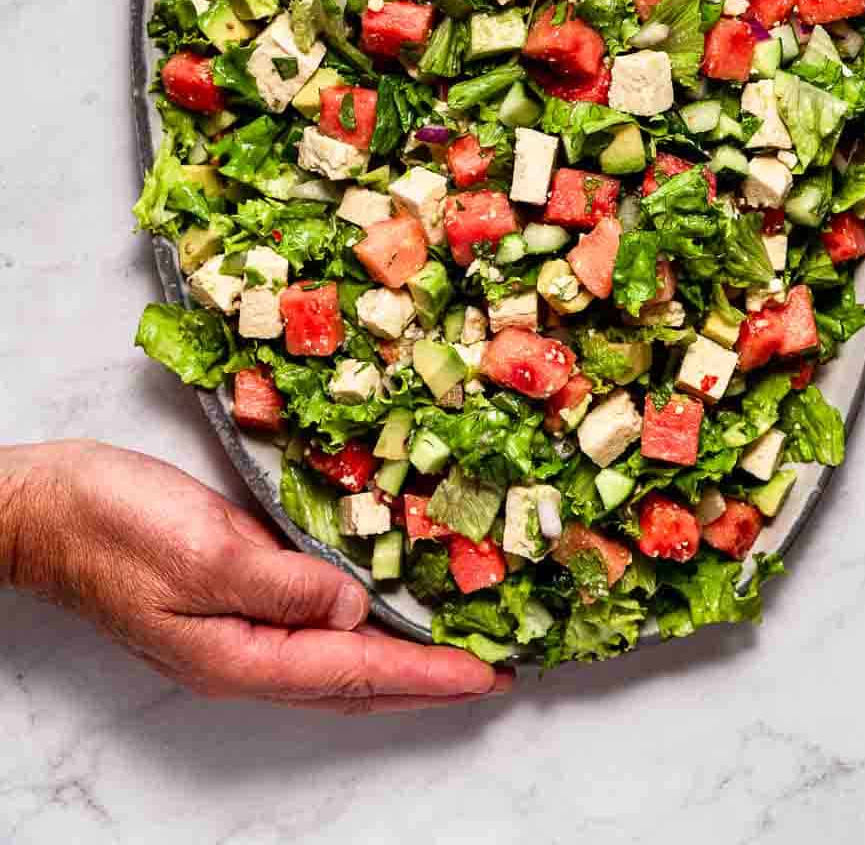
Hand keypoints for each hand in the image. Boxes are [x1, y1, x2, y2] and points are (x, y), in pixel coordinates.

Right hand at [0, 441, 511, 711]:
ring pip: (333, 664)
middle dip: (423, 682)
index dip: (426, 673)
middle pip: (352, 683)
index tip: (486, 676)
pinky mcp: (228, 598)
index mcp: (238, 654)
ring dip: (395, 661)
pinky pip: (310, 629)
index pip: (355, 672)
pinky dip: (356, 629)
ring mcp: (232, 633)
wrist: (46, 509)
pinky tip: (375, 609)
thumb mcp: (202, 547)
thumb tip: (357, 611)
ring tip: (451, 652)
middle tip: (491, 674)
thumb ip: (283, 585)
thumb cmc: (112, 524)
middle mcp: (242, 656)